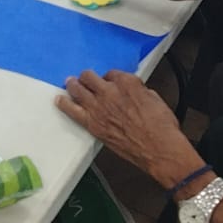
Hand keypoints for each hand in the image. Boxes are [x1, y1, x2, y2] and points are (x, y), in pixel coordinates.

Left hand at [56, 69, 192, 182]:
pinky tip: (60, 100)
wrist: (158, 148)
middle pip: (90, 77)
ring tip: (70, 83)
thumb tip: (134, 93)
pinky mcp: (93, 124)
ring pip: (78, 89)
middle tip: (86, 79)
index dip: (109, 78)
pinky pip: (73, 111)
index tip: (109, 82)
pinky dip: (65, 104)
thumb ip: (139, 92)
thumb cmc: (162, 126)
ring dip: (73, 85)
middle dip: (88, 77)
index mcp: (127, 82)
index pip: (111, 73)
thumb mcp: (154, 98)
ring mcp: (99, 108)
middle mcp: (110, 91)